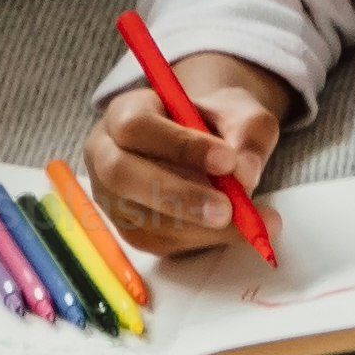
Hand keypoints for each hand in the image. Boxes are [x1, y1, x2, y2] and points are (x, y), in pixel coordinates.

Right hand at [90, 48, 285, 255]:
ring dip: (198, 226)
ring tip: (249, 222)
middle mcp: (105, 155)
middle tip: (228, 209)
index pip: (137, 126)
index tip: (227, 160)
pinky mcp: (130, 230)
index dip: (180, 145)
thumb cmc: (216, 125)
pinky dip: (203, 240)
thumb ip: (247, 132)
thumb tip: (246, 172)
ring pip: (142, 218)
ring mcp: (112, 197)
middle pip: (122, 177)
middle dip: (179, 196)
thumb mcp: (240, 113)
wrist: (208, 147)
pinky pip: (160, 241)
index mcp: (123, 112)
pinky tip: (237, 231)